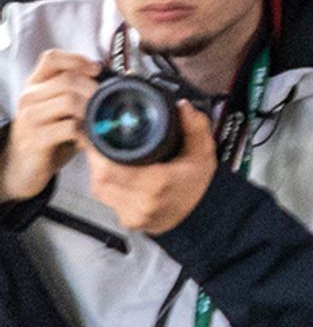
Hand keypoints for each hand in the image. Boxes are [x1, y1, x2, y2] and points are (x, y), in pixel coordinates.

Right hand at [4, 49, 93, 203]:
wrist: (23, 167)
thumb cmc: (49, 133)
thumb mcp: (60, 107)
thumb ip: (78, 90)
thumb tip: (118, 76)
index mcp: (35, 84)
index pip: (52, 58)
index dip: (77, 59)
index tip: (97, 70)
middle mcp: (29, 97)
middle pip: (69, 79)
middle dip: (95, 89)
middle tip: (108, 102)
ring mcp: (30, 118)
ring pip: (70, 101)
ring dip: (92, 110)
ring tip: (100, 121)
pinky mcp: (35, 139)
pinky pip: (70, 128)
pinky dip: (87, 132)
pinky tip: (91, 139)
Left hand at [88, 97, 217, 236]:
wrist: (202, 216)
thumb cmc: (199, 184)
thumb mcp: (204, 152)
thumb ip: (195, 127)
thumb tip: (182, 106)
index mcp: (158, 185)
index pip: (111, 170)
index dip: (96, 151)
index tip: (94, 132)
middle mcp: (141, 203)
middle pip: (101, 178)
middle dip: (96, 157)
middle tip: (97, 137)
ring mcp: (131, 214)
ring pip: (98, 188)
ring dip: (98, 169)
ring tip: (103, 151)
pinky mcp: (125, 220)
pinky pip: (105, 197)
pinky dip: (105, 182)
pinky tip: (111, 170)